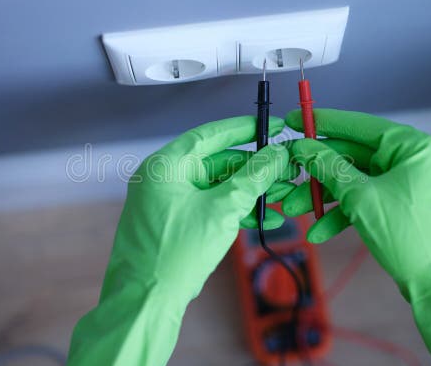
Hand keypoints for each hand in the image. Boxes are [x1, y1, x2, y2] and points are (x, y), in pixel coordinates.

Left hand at [103, 115, 295, 303]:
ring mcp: (165, 203)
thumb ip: (253, 178)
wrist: (146, 302)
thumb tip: (277, 153)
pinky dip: (232, 210)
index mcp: (164, 167)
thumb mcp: (223, 210)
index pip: (208, 135)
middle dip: (252, 169)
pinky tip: (262, 219)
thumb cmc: (174, 255)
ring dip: (247, 192)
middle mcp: (161, 179)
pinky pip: (206, 207)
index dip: (242, 130)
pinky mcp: (172, 224)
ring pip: (214, 187)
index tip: (269, 127)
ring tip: (281, 196)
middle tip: (284, 170)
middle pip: (214, 162)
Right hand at [282, 109, 430, 299]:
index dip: (322, 123)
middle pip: (352, 157)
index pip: (358, 126)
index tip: (293, 120)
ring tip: (294, 210)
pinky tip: (319, 232)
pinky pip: (366, 203)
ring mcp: (407, 185)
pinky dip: (342, 215)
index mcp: (410, 146)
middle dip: (317, 173)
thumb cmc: (411, 236)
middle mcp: (411, 160)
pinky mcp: (401, 209)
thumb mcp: (361, 198)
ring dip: (324, 198)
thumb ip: (329, 168)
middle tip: (287, 177)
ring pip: (355, 182)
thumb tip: (303, 147)